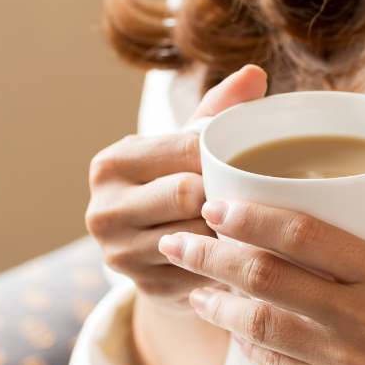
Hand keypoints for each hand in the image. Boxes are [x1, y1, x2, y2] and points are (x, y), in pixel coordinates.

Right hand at [85, 65, 267, 312]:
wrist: (157, 258)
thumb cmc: (178, 186)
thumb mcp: (187, 147)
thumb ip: (218, 110)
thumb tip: (255, 74)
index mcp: (111, 164)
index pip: (182, 150)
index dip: (224, 154)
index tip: (255, 157)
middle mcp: (104, 210)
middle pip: (186, 195)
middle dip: (225, 194)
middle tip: (261, 192)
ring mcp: (120, 255)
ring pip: (197, 237)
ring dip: (230, 232)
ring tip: (257, 223)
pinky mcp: (145, 290)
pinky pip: (203, 272)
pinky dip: (227, 263)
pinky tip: (246, 255)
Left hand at [157, 123, 364, 364]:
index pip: (304, 234)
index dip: (250, 217)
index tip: (214, 205)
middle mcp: (361, 317)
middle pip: (265, 278)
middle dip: (210, 256)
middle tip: (176, 239)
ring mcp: (343, 363)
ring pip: (257, 326)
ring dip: (214, 304)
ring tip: (190, 285)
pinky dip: (243, 344)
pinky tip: (227, 328)